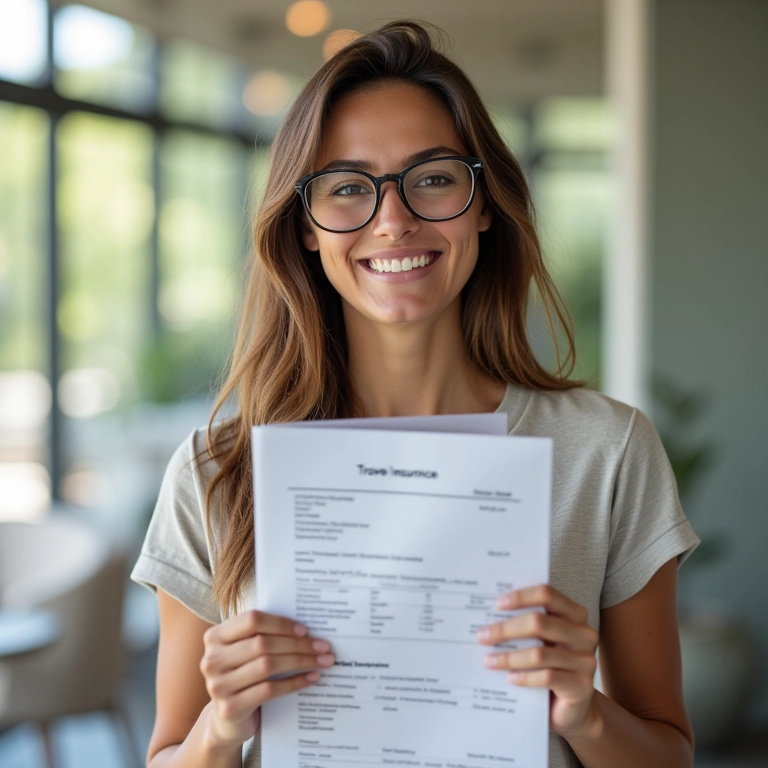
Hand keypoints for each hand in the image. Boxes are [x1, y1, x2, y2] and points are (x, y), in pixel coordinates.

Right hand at [199, 610, 334, 747]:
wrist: (228, 718)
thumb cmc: (243, 674)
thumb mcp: (245, 650)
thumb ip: (262, 634)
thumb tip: (306, 626)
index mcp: (215, 636)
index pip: (252, 620)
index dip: (281, 623)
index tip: (305, 630)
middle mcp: (212, 659)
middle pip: (262, 644)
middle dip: (297, 644)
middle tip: (322, 646)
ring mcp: (218, 685)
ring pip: (268, 666)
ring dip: (300, 662)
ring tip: (322, 661)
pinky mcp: (230, 708)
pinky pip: (269, 690)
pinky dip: (294, 682)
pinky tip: (311, 678)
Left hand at [477, 585, 598, 737]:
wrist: (571, 708)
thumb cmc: (550, 666)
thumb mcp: (541, 641)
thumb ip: (526, 626)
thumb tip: (489, 616)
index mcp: (574, 614)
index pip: (547, 594)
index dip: (521, 597)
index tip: (497, 604)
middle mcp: (584, 634)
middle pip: (539, 622)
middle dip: (506, 629)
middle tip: (482, 636)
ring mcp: (585, 660)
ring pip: (539, 653)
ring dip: (509, 657)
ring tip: (488, 660)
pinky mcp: (581, 686)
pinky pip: (547, 677)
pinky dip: (524, 677)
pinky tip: (509, 678)